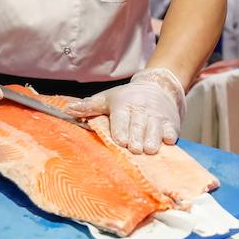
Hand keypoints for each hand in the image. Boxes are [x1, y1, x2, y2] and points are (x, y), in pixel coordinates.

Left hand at [68, 68, 184, 153]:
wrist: (158, 87)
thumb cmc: (127, 98)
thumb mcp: (107, 98)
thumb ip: (88, 107)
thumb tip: (67, 110)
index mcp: (123, 104)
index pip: (122, 118)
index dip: (121, 130)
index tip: (121, 141)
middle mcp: (141, 109)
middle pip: (138, 126)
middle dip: (136, 138)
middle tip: (134, 150)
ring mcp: (157, 116)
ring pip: (155, 128)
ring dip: (152, 140)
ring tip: (149, 150)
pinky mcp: (171, 122)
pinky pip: (171, 129)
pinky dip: (170, 136)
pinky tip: (168, 142)